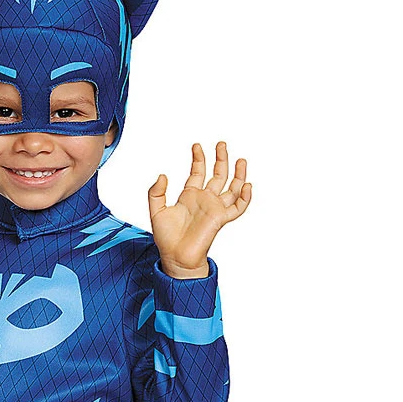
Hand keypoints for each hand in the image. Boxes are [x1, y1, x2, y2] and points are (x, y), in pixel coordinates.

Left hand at [148, 141, 252, 278]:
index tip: (197, 146)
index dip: (198, 158)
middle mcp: (204, 200)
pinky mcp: (220, 219)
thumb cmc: (166, 238)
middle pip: (217, 175)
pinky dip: (244, 198)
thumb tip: (162, 175)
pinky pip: (237, 208)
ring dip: (237, 174)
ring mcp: (214, 208)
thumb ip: (156, 193)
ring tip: (241, 160)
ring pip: (232, 188)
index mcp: (190, 196)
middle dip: (221, 159)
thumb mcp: (156, 211)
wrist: (176, 257)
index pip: (197, 172)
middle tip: (222, 144)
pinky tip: (246, 186)